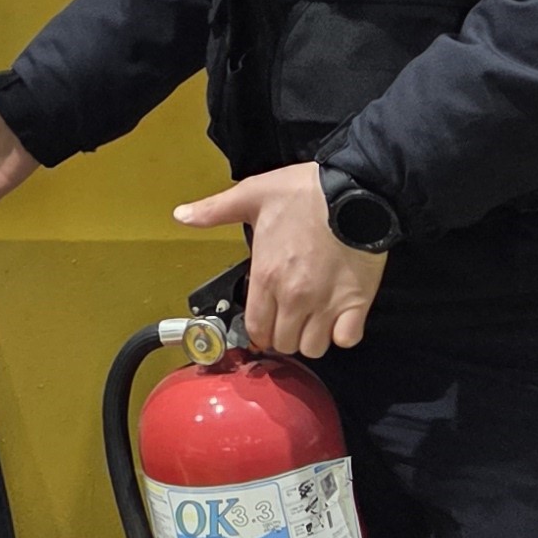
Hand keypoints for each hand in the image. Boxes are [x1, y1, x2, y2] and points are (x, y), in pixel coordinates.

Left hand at [173, 164, 385, 358]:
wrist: (354, 189)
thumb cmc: (303, 192)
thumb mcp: (253, 193)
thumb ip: (216, 210)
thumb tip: (181, 215)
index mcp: (266, 276)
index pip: (256, 328)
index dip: (259, 330)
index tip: (266, 321)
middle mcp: (293, 297)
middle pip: (283, 343)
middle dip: (283, 335)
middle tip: (289, 317)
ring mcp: (326, 304)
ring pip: (313, 348)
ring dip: (311, 338)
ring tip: (313, 319)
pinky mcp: (356, 304)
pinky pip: (346, 339)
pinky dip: (342, 334)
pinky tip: (339, 319)